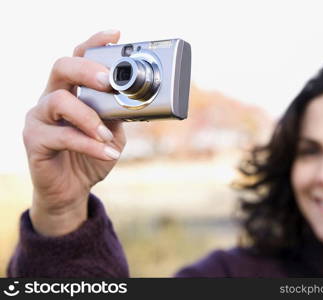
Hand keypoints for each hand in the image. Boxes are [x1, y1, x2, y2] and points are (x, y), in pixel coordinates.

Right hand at [23, 30, 125, 236]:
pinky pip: (62, 136)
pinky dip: (89, 144)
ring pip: (59, 101)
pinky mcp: (34, 140)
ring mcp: (39, 118)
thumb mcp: (111, 133)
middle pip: (61, 67)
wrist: (73, 190)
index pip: (78, 59)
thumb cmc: (91, 157)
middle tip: (107, 80)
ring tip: (109, 135)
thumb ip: (117, 115)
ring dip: (90, 117)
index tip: (116, 34)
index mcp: (72, 92)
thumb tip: (133, 100)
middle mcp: (51, 99)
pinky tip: (107, 153)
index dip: (94, 44)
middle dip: (86, 69)